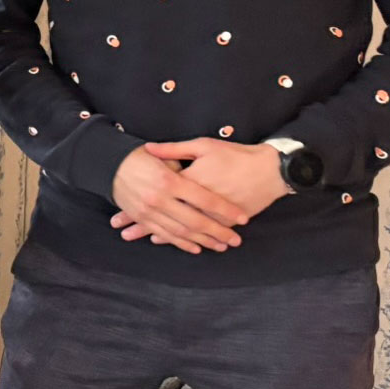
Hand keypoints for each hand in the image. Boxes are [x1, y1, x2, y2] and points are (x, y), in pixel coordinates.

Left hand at [113, 139, 289, 241]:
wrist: (270, 170)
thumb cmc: (235, 155)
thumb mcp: (203, 146)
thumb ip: (173, 150)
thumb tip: (148, 149)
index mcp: (187, 182)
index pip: (155, 197)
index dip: (136, 207)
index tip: (118, 216)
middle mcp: (196, 202)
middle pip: (163, 217)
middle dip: (141, 226)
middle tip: (124, 234)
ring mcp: (211, 214)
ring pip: (181, 229)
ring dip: (161, 236)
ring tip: (143, 240)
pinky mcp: (224, 221)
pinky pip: (200, 232)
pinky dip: (186, 239)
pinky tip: (176, 242)